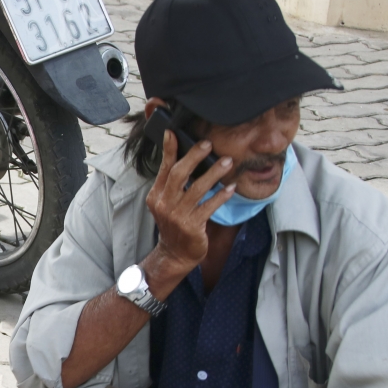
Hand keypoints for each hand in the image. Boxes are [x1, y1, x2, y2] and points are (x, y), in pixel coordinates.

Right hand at [142, 130, 236, 294]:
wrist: (175, 254)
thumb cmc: (175, 224)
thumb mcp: (167, 203)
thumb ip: (172, 184)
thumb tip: (186, 159)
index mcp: (157, 195)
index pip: (164, 168)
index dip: (168, 150)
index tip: (173, 132)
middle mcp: (164, 204)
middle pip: (179, 174)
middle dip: (194, 156)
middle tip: (208, 143)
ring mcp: (177, 216)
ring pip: (197, 188)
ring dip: (214, 173)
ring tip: (228, 162)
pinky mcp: (192, 226)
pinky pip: (209, 206)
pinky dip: (221, 196)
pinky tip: (231, 187)